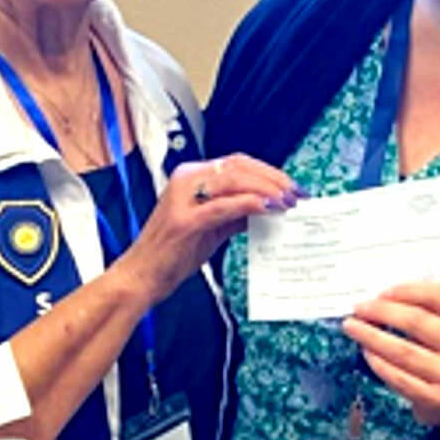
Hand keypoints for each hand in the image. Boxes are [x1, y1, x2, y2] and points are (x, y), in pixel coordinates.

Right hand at [118, 154, 298, 305]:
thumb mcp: (210, 227)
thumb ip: (236, 213)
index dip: (269, 172)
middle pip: (239, 167)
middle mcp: (185, 181)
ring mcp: (183, 199)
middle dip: (273, 178)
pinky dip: (248, 204)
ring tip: (287, 202)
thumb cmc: (172, 254)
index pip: (238, 163)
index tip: (292, 187)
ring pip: (234, 180)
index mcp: (190, 177)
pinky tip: (268, 208)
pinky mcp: (185, 221)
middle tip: (297, 194)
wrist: (142, 276)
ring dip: (266, 189)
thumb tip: (269, 207)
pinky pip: (223, 206)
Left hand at [342, 281, 439, 425]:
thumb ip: (428, 309)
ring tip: (354, 328)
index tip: (382, 292)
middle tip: (359, 309)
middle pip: (417, 322)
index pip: (438, 297)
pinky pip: (399, 378)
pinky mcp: (435, 398)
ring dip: (372, 337)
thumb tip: (383, 298)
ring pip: (403, 351)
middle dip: (382, 312)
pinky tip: (367, 353)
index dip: (407, 290)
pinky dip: (378, 363)